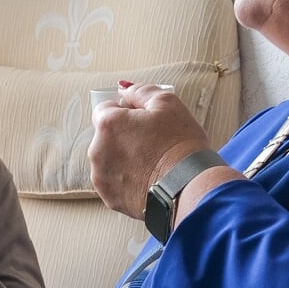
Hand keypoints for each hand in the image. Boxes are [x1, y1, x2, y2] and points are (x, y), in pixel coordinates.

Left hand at [89, 82, 211, 218]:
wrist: (190, 187)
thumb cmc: (181, 145)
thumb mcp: (167, 103)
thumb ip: (140, 92)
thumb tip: (124, 89)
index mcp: (108, 124)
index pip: (104, 108)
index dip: (124, 112)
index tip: (141, 120)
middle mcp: (97, 151)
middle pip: (106, 137)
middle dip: (124, 137)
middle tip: (152, 143)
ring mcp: (102, 177)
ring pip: (109, 161)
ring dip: (124, 159)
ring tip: (152, 164)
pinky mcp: (110, 198)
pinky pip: (115, 183)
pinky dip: (127, 181)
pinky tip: (148, 179)